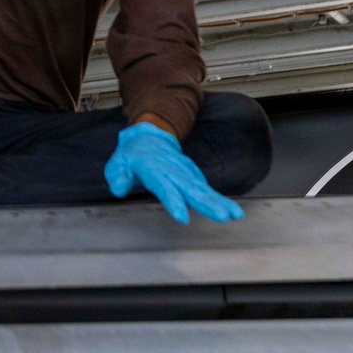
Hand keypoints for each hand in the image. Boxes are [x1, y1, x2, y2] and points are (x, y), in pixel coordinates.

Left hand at [104, 121, 244, 224]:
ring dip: (219, 202)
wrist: (151, 136)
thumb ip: (118, 175)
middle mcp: (173, 170)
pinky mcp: (193, 176)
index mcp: (153, 168)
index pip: (164, 187)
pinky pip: (207, 190)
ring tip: (234, 214)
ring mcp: (185, 172)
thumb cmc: (133, 154)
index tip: (182, 217)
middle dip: (207, 204)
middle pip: (191, 189)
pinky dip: (220, 200)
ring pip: (203, 189)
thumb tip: (119, 188)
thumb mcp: (117, 162)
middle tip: (222, 217)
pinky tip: (232, 211)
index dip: (173, 201)